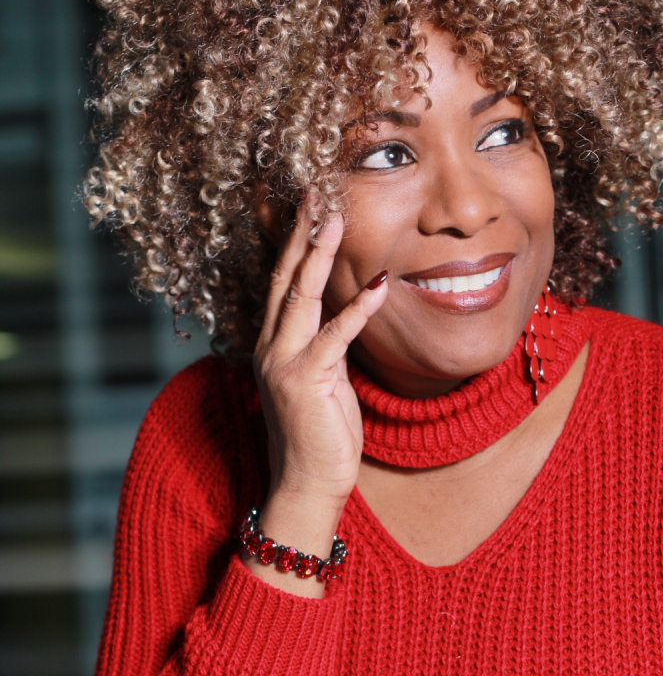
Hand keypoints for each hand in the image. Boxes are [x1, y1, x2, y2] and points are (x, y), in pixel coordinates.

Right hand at [251, 200, 387, 570]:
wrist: (306, 485)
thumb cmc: (320, 437)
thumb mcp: (324, 383)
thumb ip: (327, 349)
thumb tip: (344, 319)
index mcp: (273, 346)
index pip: (282, 283)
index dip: (293, 242)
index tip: (309, 207)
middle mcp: (270, 348)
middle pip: (284, 277)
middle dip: (299, 232)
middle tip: (315, 191)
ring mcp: (282, 362)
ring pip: (300, 295)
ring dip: (317, 254)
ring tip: (333, 218)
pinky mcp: (305, 380)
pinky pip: (334, 335)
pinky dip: (357, 308)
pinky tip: (378, 284)